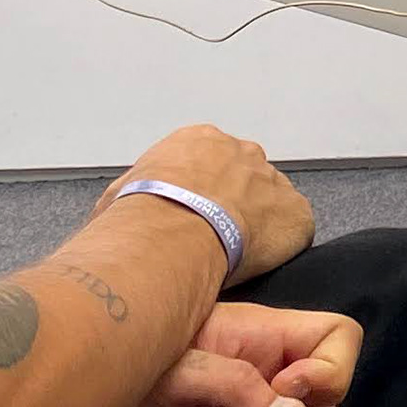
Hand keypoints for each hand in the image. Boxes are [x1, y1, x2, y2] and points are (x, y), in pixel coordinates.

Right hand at [103, 125, 314, 284]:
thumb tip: (110, 223)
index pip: (206, 166)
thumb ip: (127, 199)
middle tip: (211, 239)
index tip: (191, 219)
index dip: (199, 197)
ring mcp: (272, 180)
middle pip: (242, 180)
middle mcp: (241, 152)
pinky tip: (254, 265)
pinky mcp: (296, 214)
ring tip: (229, 257)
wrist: (174, 230)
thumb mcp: (117, 197)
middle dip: (230, 206)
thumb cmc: (140, 215)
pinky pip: (291, 232)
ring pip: (268, 205)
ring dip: (254, 227)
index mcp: (199, 142)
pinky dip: (277, 250)